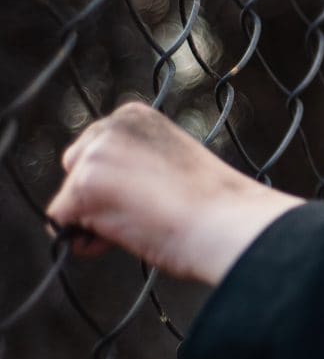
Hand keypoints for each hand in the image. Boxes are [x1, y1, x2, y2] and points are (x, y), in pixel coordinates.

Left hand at [45, 103, 301, 284]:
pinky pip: (59, 222)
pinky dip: (85, 241)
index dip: (120, 182)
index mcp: (134, 116)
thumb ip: (134, 165)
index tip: (157, 194)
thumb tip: (101, 193)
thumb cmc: (214, 206)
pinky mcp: (85, 185)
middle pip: (76, 168)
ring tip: (143, 223)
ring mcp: (96, 154)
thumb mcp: (170, 165)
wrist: (230, 223)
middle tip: (147, 211)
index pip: (98, 151)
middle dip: (98, 197)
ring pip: (69, 198)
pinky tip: (126, 237)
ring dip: (96, 220)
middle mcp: (111, 125)